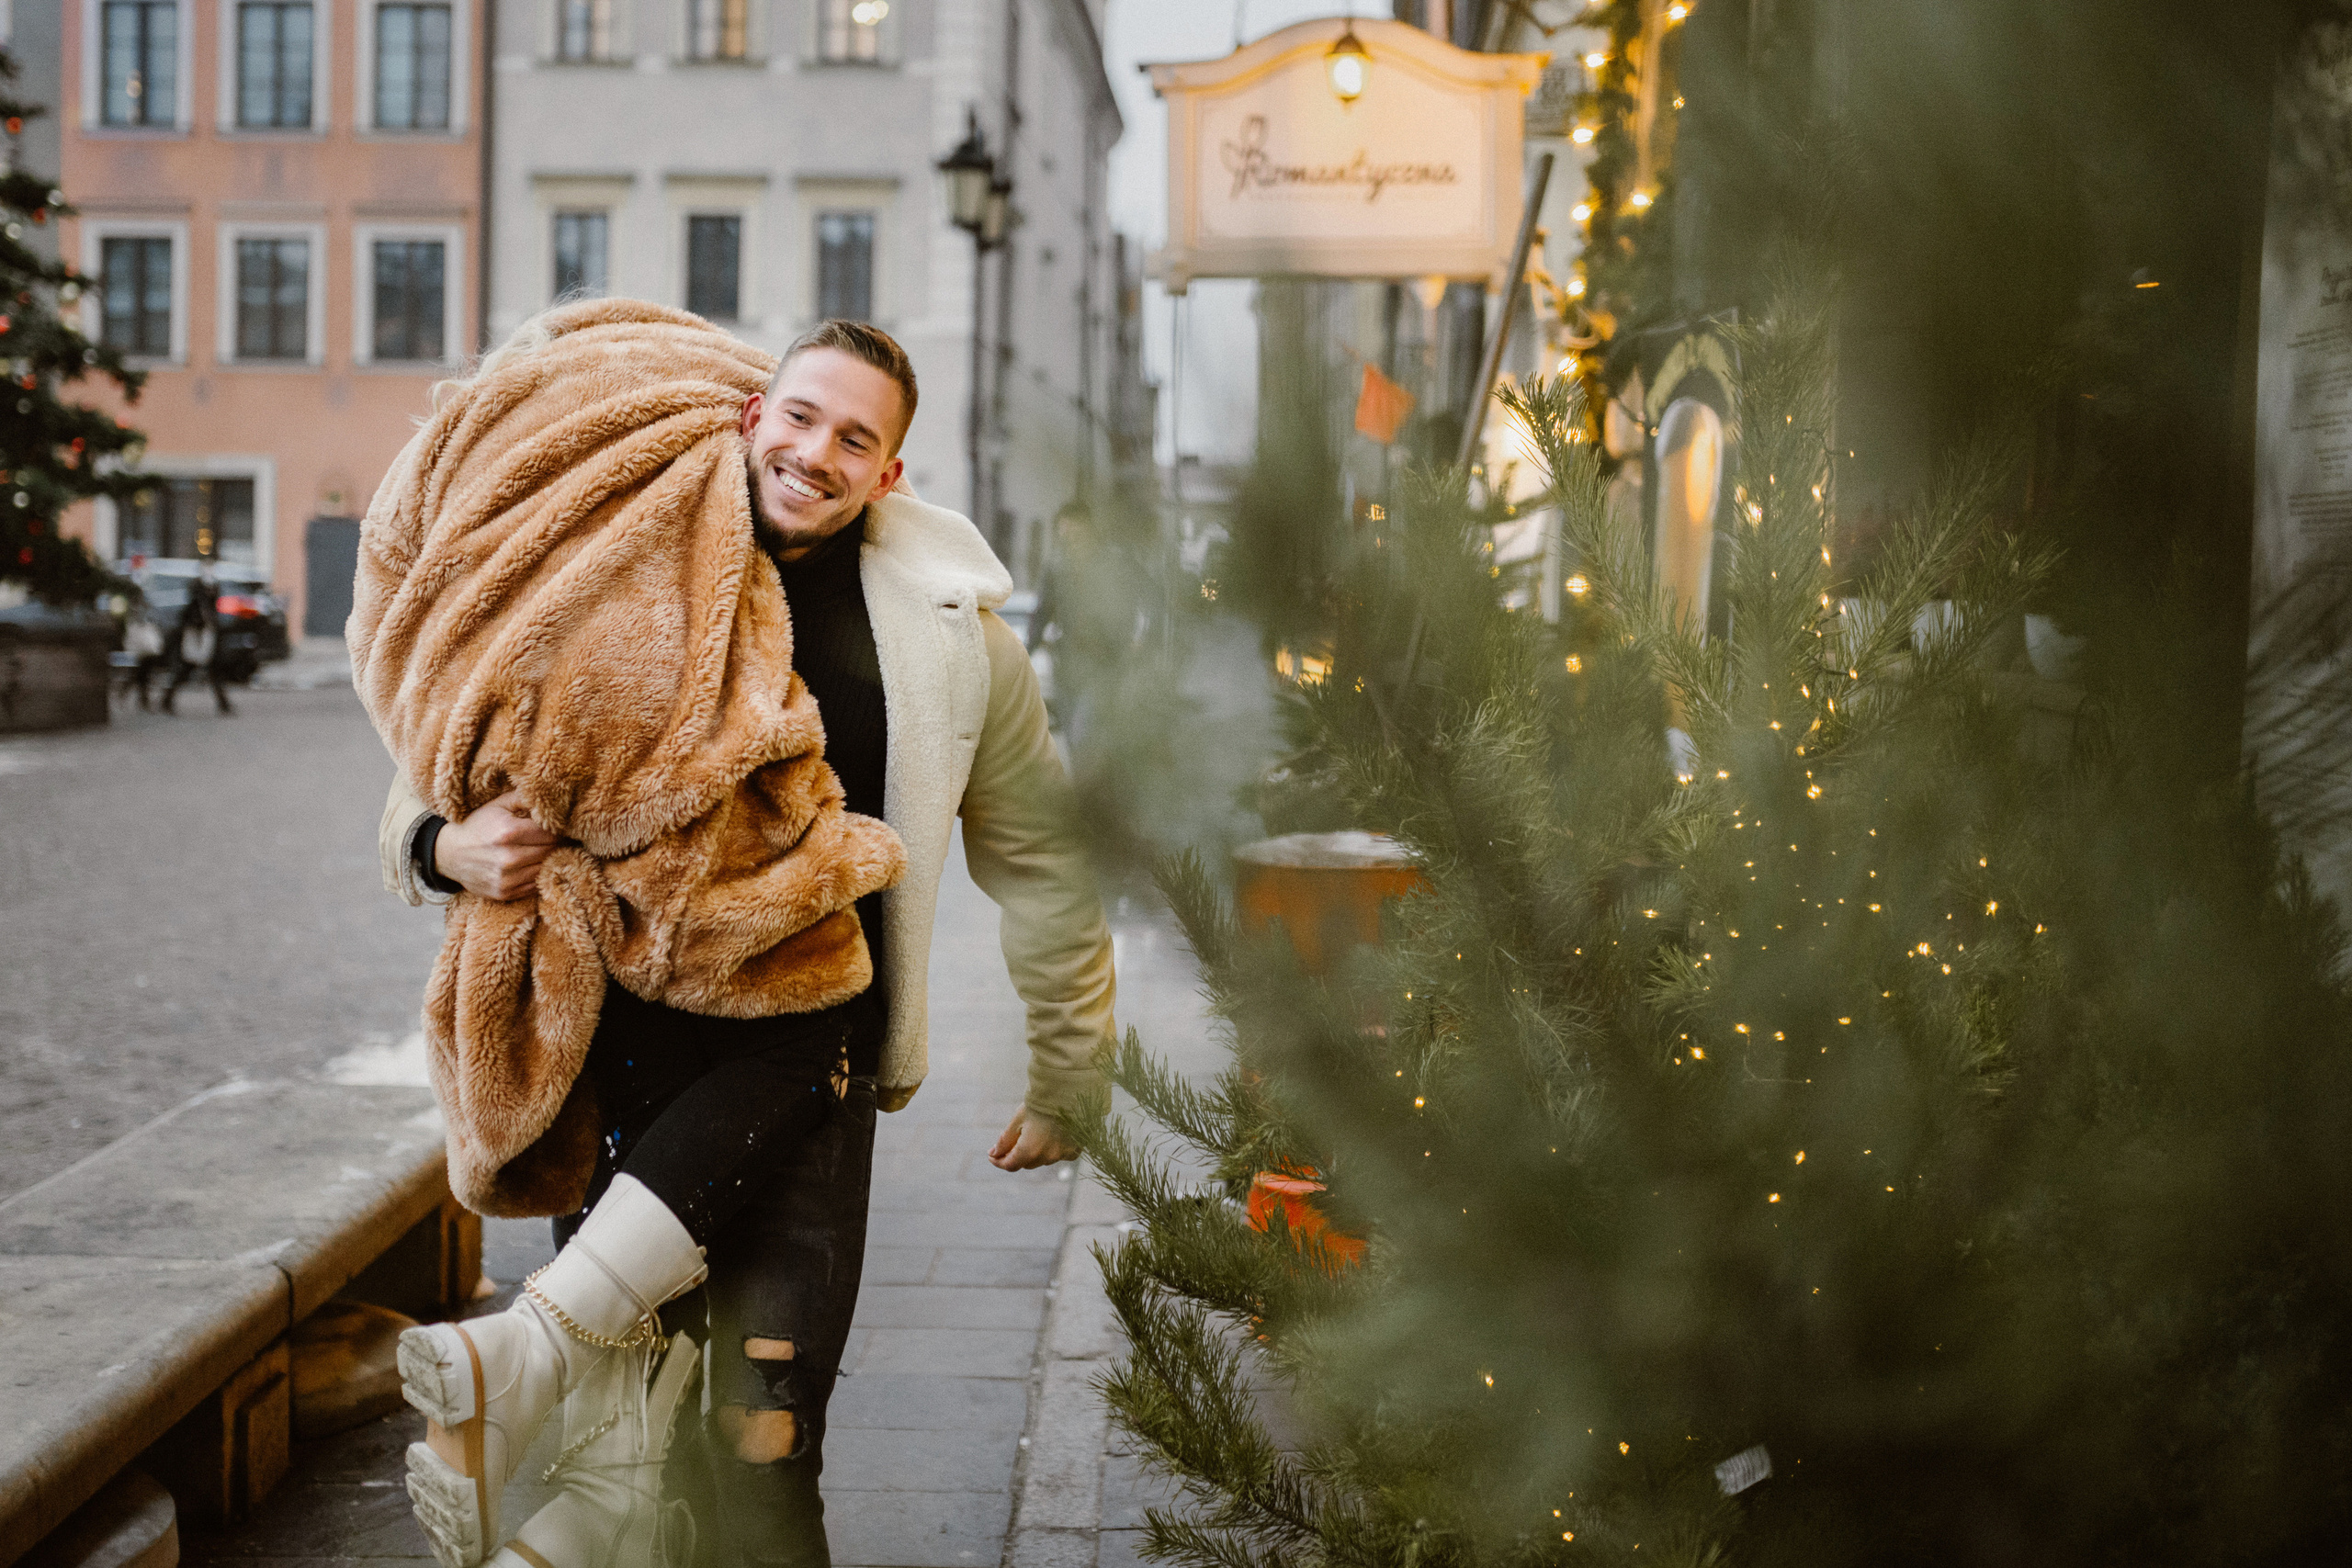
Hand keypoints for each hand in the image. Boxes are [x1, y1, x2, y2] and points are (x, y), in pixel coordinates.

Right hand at [433, 788, 557, 901]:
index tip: (557, 827)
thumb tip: (550, 799)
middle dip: (555, 844)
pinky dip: (537, 875)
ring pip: (544, 869)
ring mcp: (506, 878)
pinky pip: (534, 885)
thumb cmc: (477, 826)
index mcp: (509, 832)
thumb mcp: (498, 805)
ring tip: (543, 851)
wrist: (449, 853)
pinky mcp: (504, 893)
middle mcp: (509, 858)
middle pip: (550, 852)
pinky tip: (531, 865)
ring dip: (547, 860)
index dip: (557, 830)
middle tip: (554, 839)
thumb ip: (524, 799)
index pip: (551, 834)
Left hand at [990, 1107, 1078, 1170]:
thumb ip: (1005, 1140)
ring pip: (1042, 1160)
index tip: (992, 1155)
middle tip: (1012, 1141)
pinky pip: (1059, 1155)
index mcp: (1029, 1150)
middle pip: (1026, 1163)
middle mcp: (1046, 1157)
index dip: (999, 1161)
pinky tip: (1052, 1135)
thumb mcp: (1017, 1120)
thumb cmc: (1039, 1103)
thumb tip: (994, 1154)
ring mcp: (1062, 1155)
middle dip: (1017, 1155)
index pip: (1010, 1165)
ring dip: (1035, 1152)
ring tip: (1034, 1133)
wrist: (1068, 1091)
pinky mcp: (1074, 1150)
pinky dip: (1052, 1149)